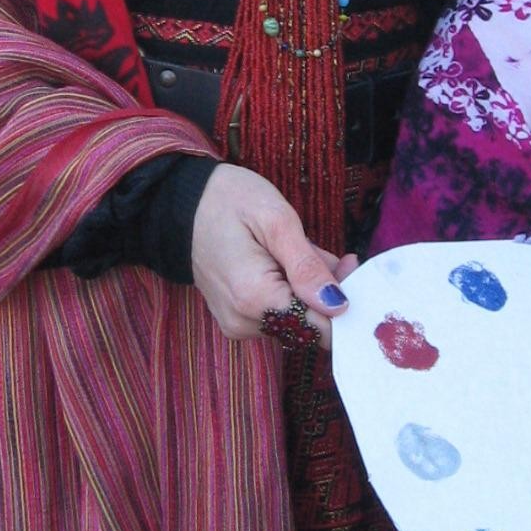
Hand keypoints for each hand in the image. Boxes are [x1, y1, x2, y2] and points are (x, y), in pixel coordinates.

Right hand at [189, 163, 351, 344]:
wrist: (182, 204)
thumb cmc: (229, 202)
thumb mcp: (276, 220)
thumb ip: (307, 266)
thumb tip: (338, 305)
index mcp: (254, 298)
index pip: (320, 328)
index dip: (344, 301)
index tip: (348, 266)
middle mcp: (244, 322)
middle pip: (310, 325)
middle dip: (327, 292)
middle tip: (326, 253)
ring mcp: (238, 325)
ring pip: (297, 320)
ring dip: (309, 291)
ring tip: (299, 252)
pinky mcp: (237, 321)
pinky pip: (279, 316)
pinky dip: (292, 293)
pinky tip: (284, 265)